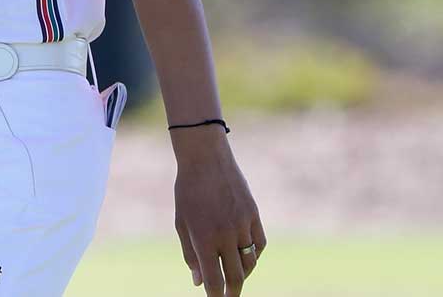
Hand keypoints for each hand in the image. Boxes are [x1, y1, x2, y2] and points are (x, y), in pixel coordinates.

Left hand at [169, 125, 264, 295]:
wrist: (205, 158)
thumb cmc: (188, 192)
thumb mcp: (182, 224)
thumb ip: (190, 255)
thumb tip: (200, 283)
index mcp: (203, 238)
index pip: (214, 280)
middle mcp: (225, 234)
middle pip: (235, 277)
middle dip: (232, 292)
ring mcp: (243, 224)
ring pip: (250, 262)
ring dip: (242, 273)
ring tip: (234, 275)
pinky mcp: (254, 215)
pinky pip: (259, 245)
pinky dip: (254, 254)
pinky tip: (244, 256)